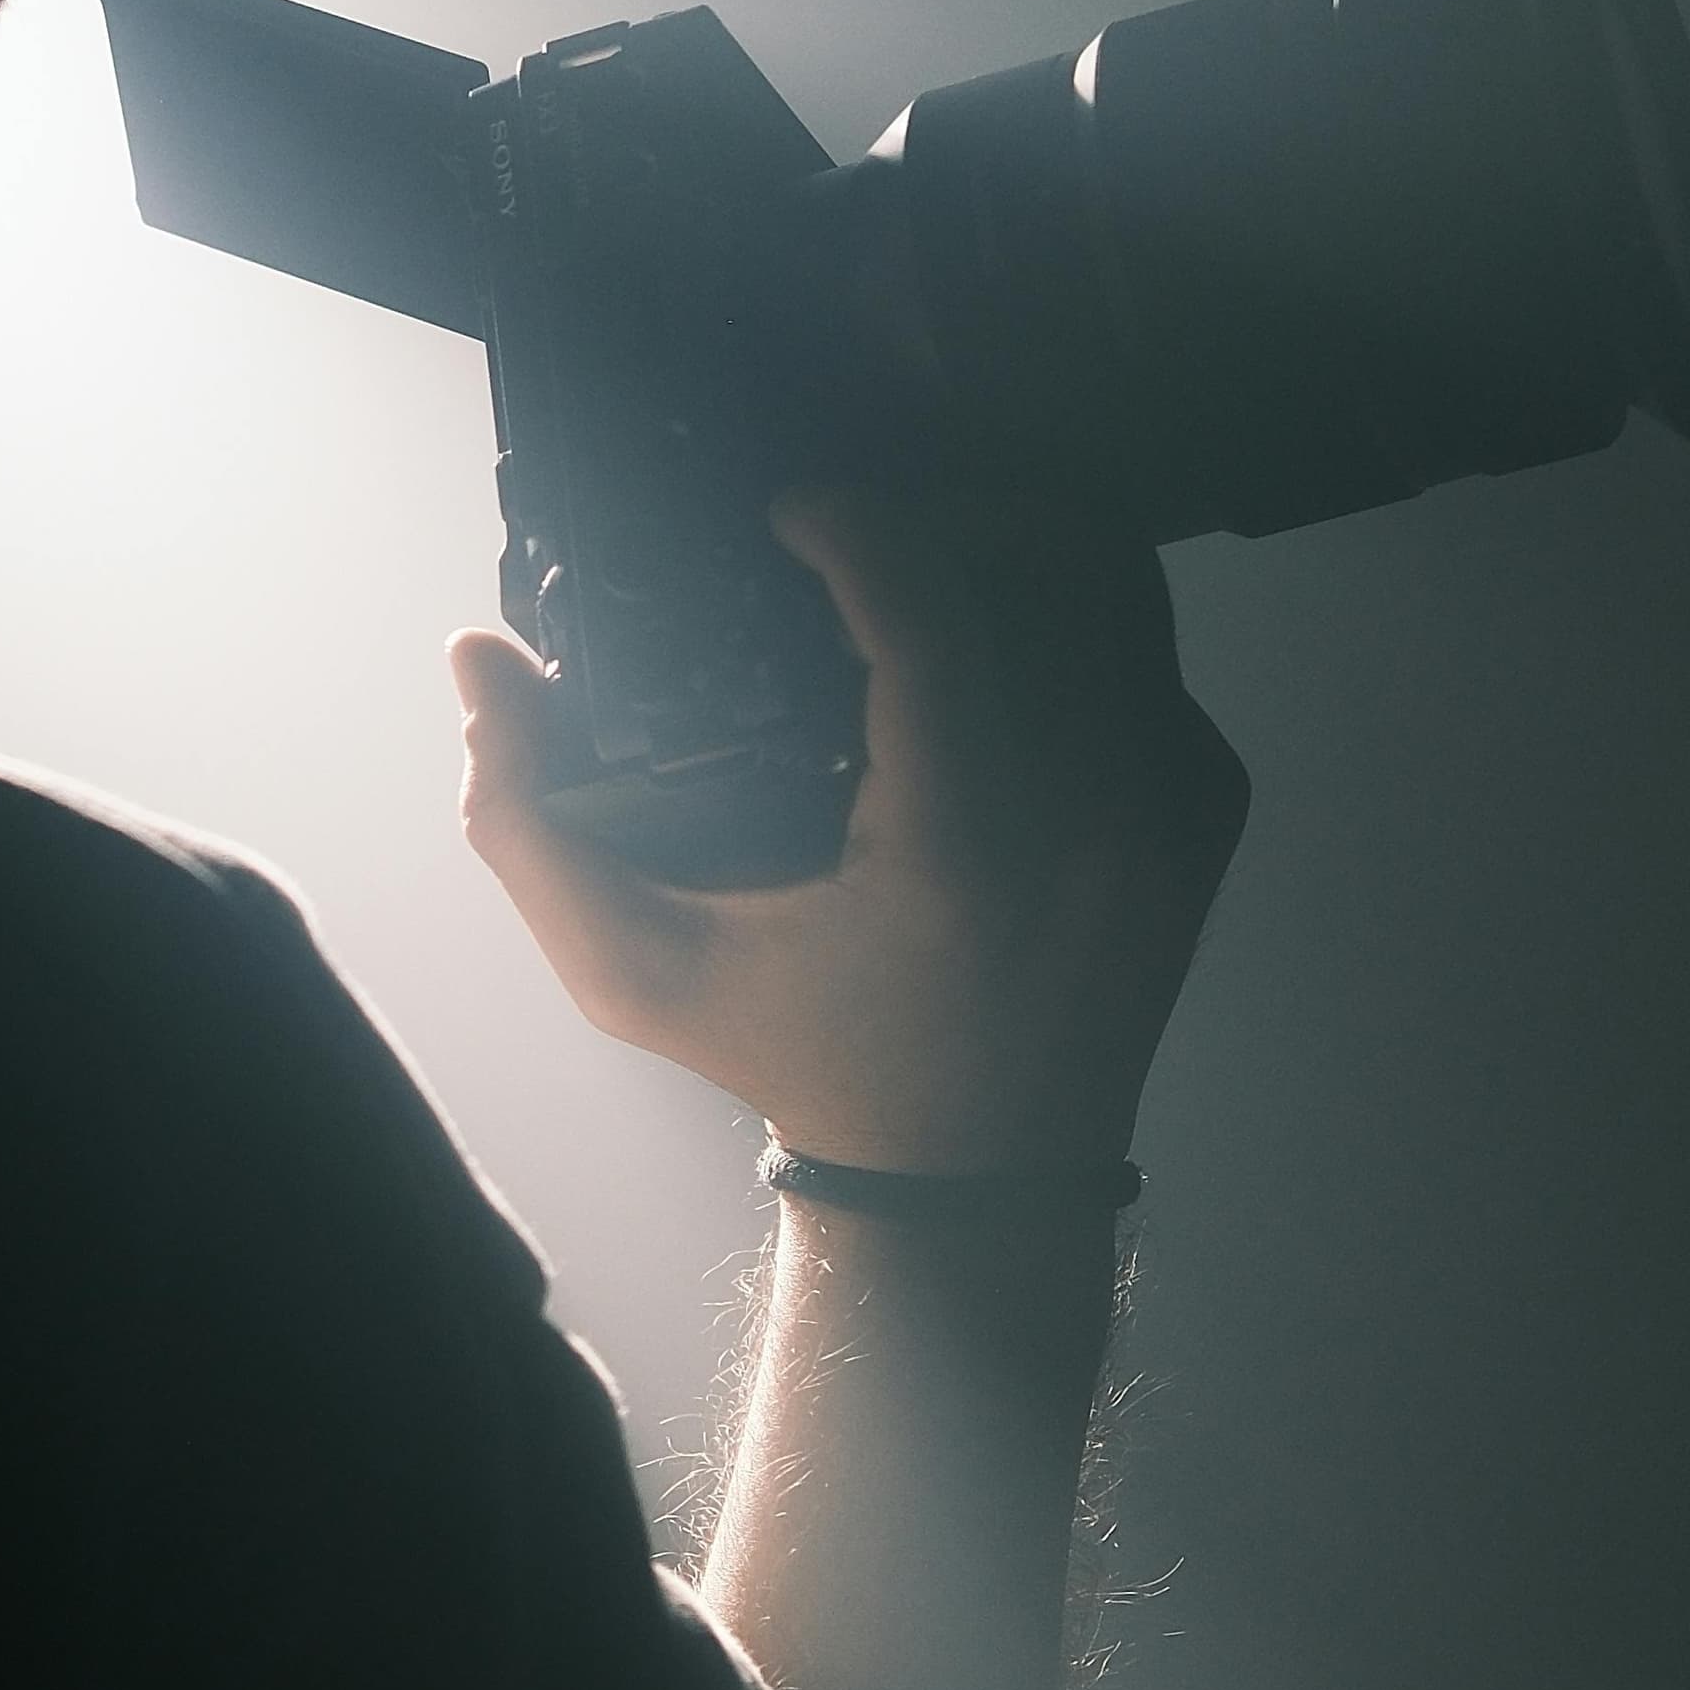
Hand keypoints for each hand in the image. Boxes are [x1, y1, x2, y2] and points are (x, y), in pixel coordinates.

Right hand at [452, 487, 1248, 1173]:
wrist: (977, 1181)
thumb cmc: (799, 1058)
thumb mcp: (633, 971)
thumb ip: (525, 821)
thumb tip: (479, 658)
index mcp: (960, 843)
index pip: (930, 611)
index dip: (853, 522)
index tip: (788, 511)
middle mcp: (1092, 812)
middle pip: (1051, 554)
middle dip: (946, 508)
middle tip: (861, 528)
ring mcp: (1170, 805)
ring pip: (1121, 579)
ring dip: (1023, 541)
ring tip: (930, 557)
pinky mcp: (1209, 807)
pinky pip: (1152, 649)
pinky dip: (1078, 618)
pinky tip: (998, 646)